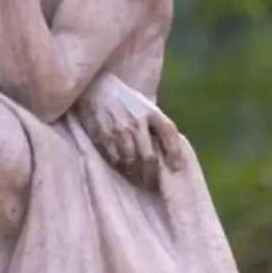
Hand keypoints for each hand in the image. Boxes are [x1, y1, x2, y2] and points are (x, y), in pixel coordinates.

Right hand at [76, 75, 181, 189]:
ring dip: (136, 175)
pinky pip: (115, 159)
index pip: (169, 133)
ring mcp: (119, 130)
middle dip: (152, 175)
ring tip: (138, 181)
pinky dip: (120, 168)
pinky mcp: (102, 136)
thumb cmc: (124, 101)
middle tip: (152, 184)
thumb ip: (157, 124)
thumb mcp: (145, 105)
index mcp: (151, 111)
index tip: (175, 168)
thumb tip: (171, 152)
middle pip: (149, 156)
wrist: (96, 88)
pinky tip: (123, 170)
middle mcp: (137, 121)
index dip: (175, 153)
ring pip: (131, 161)